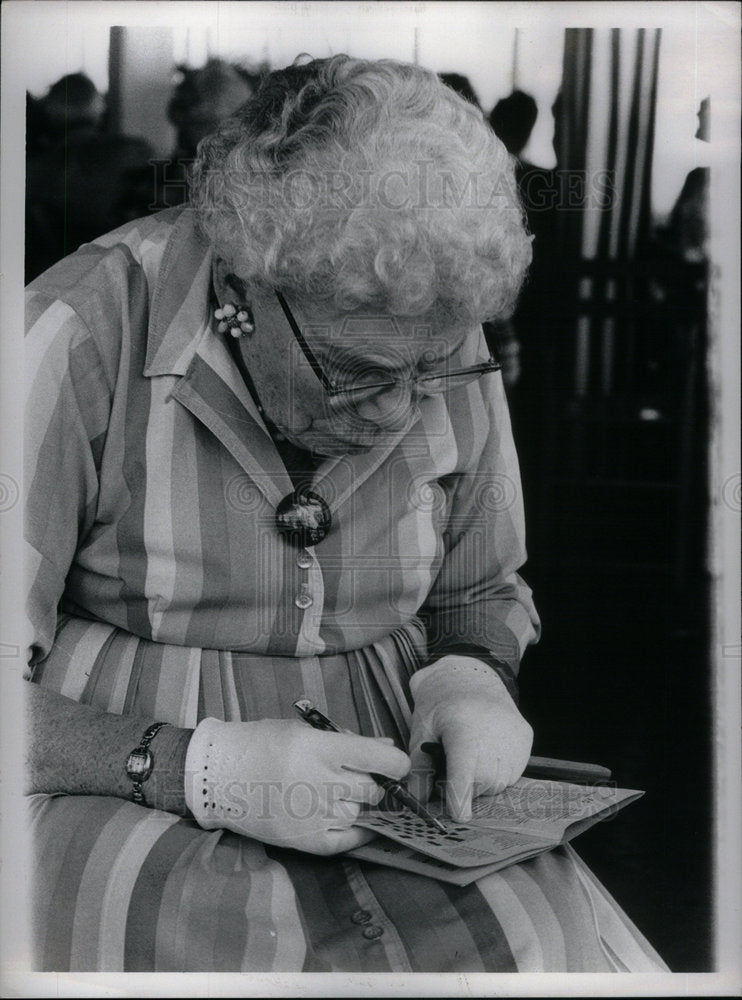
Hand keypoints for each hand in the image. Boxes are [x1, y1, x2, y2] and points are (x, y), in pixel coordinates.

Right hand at [184, 717, 409, 854]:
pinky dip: (358, 831)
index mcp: (322, 749)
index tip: (396, 764)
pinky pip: (348, 841)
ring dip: (357, 804)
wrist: (219, 776)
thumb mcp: (305, 731)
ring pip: (361, 813)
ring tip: (335, 793)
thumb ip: (348, 740)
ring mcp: (314, 815)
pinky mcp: (305, 841)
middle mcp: (321, 782)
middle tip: (355, 777)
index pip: (381, 760)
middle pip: (373, 789)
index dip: (396, 763)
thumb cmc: (263, 744)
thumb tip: (387, 749)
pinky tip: (353, 820)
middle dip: (371, 782)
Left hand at [406, 656, 532, 820]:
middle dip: (466, 788)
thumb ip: (419, 766)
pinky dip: (498, 772)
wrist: (469, 676)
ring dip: (482, 781)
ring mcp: (515, 736)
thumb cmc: (441, 703)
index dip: (460, 796)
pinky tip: (486, 752)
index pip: (465, 771)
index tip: (457, 815)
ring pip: (499, 782)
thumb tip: (418, 801)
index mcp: (464, 728)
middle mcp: (495, 732)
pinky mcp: (526, 737)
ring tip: (471, 756)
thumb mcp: (421, 729)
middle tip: (452, 772)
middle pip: (483, 783)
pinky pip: (513, 772)